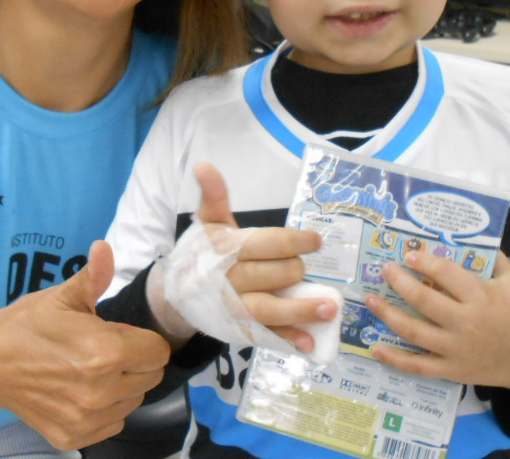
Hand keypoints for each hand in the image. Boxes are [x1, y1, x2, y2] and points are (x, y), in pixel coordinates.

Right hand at [0, 240, 170, 448]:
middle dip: (134, 362)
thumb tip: (104, 247)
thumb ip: (94, 276)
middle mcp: (101, 391)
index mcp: (106, 352)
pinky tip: (80, 391)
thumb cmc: (28, 324)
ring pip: (133, 401)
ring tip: (89, 370)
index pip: (159, 352)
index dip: (143, 340)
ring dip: (121, 386)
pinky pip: (113, 423)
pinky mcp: (74, 437)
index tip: (118, 334)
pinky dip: (105, 409)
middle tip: (101, 350)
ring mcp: (87, 418)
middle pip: (150, 377)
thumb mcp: (63, 296)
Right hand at [193, 162, 338, 354]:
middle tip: (303, 268)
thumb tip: (204, 166)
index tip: (317, 241)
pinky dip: (289, 340)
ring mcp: (237, 308)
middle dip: (296, 270)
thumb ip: (215, 196)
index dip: (296, 242)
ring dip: (303, 310)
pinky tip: (309, 342)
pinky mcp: (242, 330)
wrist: (178, 293)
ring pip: (272, 310)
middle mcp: (232, 280)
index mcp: (228, 250)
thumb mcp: (209, 223)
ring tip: (331, 308)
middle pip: (276, 275)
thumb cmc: (204, 253)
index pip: (268, 244)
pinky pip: (268, 336)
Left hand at [365, 250, 509, 398]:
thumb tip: (472, 234)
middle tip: (384, 270)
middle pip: (424, 300)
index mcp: (481, 297)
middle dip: (400, 283)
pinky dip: (395, 359)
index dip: (424, 262)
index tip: (409, 254)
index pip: (446, 274)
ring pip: (414, 331)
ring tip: (370, 299)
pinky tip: (376, 348)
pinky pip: (418, 365)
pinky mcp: (452, 370)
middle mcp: (466, 323)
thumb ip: (494, 257)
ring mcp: (456, 349)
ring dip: (388, 315)